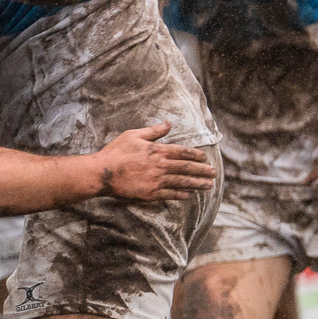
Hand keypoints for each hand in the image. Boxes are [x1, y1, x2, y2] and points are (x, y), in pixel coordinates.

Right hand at [96, 122, 216, 200]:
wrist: (103, 173)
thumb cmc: (116, 152)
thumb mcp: (134, 135)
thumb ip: (153, 131)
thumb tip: (168, 124)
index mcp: (157, 150)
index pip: (183, 152)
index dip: (196, 155)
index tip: (205, 158)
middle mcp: (160, 165)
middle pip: (187, 168)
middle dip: (202, 171)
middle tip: (214, 174)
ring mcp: (157, 180)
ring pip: (182, 182)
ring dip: (197, 184)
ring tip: (209, 186)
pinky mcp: (151, 193)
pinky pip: (171, 194)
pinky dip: (182, 194)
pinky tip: (190, 195)